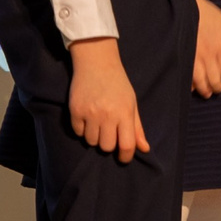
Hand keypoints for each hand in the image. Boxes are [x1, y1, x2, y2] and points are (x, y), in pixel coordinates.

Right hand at [66, 37, 147, 159]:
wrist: (96, 63)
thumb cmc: (118, 84)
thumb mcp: (132, 103)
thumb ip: (137, 128)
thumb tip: (144, 149)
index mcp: (124, 112)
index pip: (126, 145)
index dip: (126, 156)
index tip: (124, 157)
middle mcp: (107, 114)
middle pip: (106, 147)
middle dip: (108, 144)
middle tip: (109, 133)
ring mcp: (90, 112)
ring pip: (91, 142)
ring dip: (95, 137)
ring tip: (98, 124)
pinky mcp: (75, 110)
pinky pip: (78, 133)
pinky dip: (82, 130)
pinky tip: (87, 118)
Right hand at [192, 0, 220, 97]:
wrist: (183, 5)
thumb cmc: (204, 12)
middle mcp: (209, 55)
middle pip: (215, 80)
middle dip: (216, 87)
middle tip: (215, 90)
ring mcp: (194, 58)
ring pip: (202, 83)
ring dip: (204, 90)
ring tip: (205, 93)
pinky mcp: (182, 59)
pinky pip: (187, 78)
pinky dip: (190, 85)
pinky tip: (191, 86)